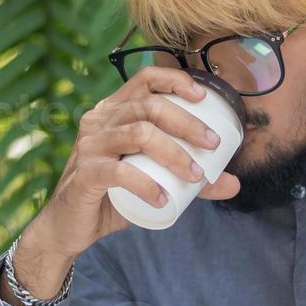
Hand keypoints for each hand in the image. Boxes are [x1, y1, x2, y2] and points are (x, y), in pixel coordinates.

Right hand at [5, 67, 240, 302]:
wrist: (72, 225)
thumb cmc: (114, 195)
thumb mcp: (155, 181)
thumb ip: (190, 180)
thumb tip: (234, 183)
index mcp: (115, 111)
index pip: (145, 79)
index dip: (175, 81)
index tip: (204, 97)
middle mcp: (99, 120)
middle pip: (149, 106)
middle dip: (187, 123)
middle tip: (213, 145)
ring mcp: (89, 146)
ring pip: (138, 134)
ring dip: (174, 153)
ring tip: (195, 176)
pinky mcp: (84, 174)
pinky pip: (118, 172)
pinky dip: (145, 185)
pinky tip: (163, 200)